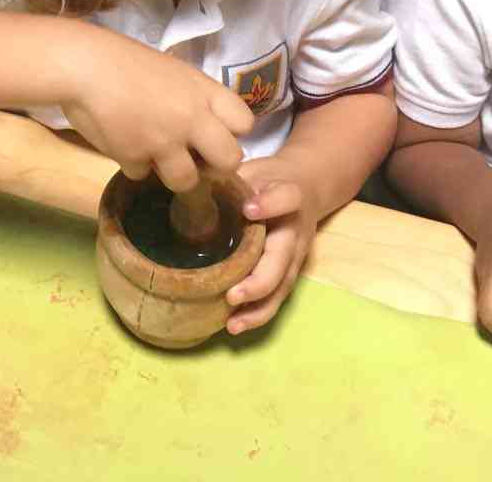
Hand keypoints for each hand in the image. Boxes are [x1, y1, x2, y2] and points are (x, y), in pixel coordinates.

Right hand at [60, 33, 252, 191]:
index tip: (214, 133)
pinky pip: (141, 174)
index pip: (245, 123)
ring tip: (155, 156)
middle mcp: (191, 119)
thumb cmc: (123, 60)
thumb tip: (200, 125)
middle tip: (196, 160)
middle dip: (214, 166)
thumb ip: (191, 98)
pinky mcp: (135, 157)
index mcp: (203, 91)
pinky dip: (132, 163)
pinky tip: (121, 144)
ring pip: (186, 180)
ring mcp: (165, 142)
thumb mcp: (171, 70)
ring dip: (172, 173)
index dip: (232, 133)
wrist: (82, 66)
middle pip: (230, 160)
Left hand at [223, 158, 315, 333]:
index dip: (270, 204)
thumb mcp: (251, 167)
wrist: (305, 186)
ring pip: (282, 286)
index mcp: (288, 196)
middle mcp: (295, 230)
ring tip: (233, 324)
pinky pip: (277, 296)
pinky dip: (258, 313)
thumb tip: (186, 176)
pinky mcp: (289, 271)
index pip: (286, 198)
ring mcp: (295, 255)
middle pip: (284, 259)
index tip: (249, 209)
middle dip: (259, 280)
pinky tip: (234, 324)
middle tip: (233, 294)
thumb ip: (226, 173)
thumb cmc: (267, 177)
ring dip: (259, 308)